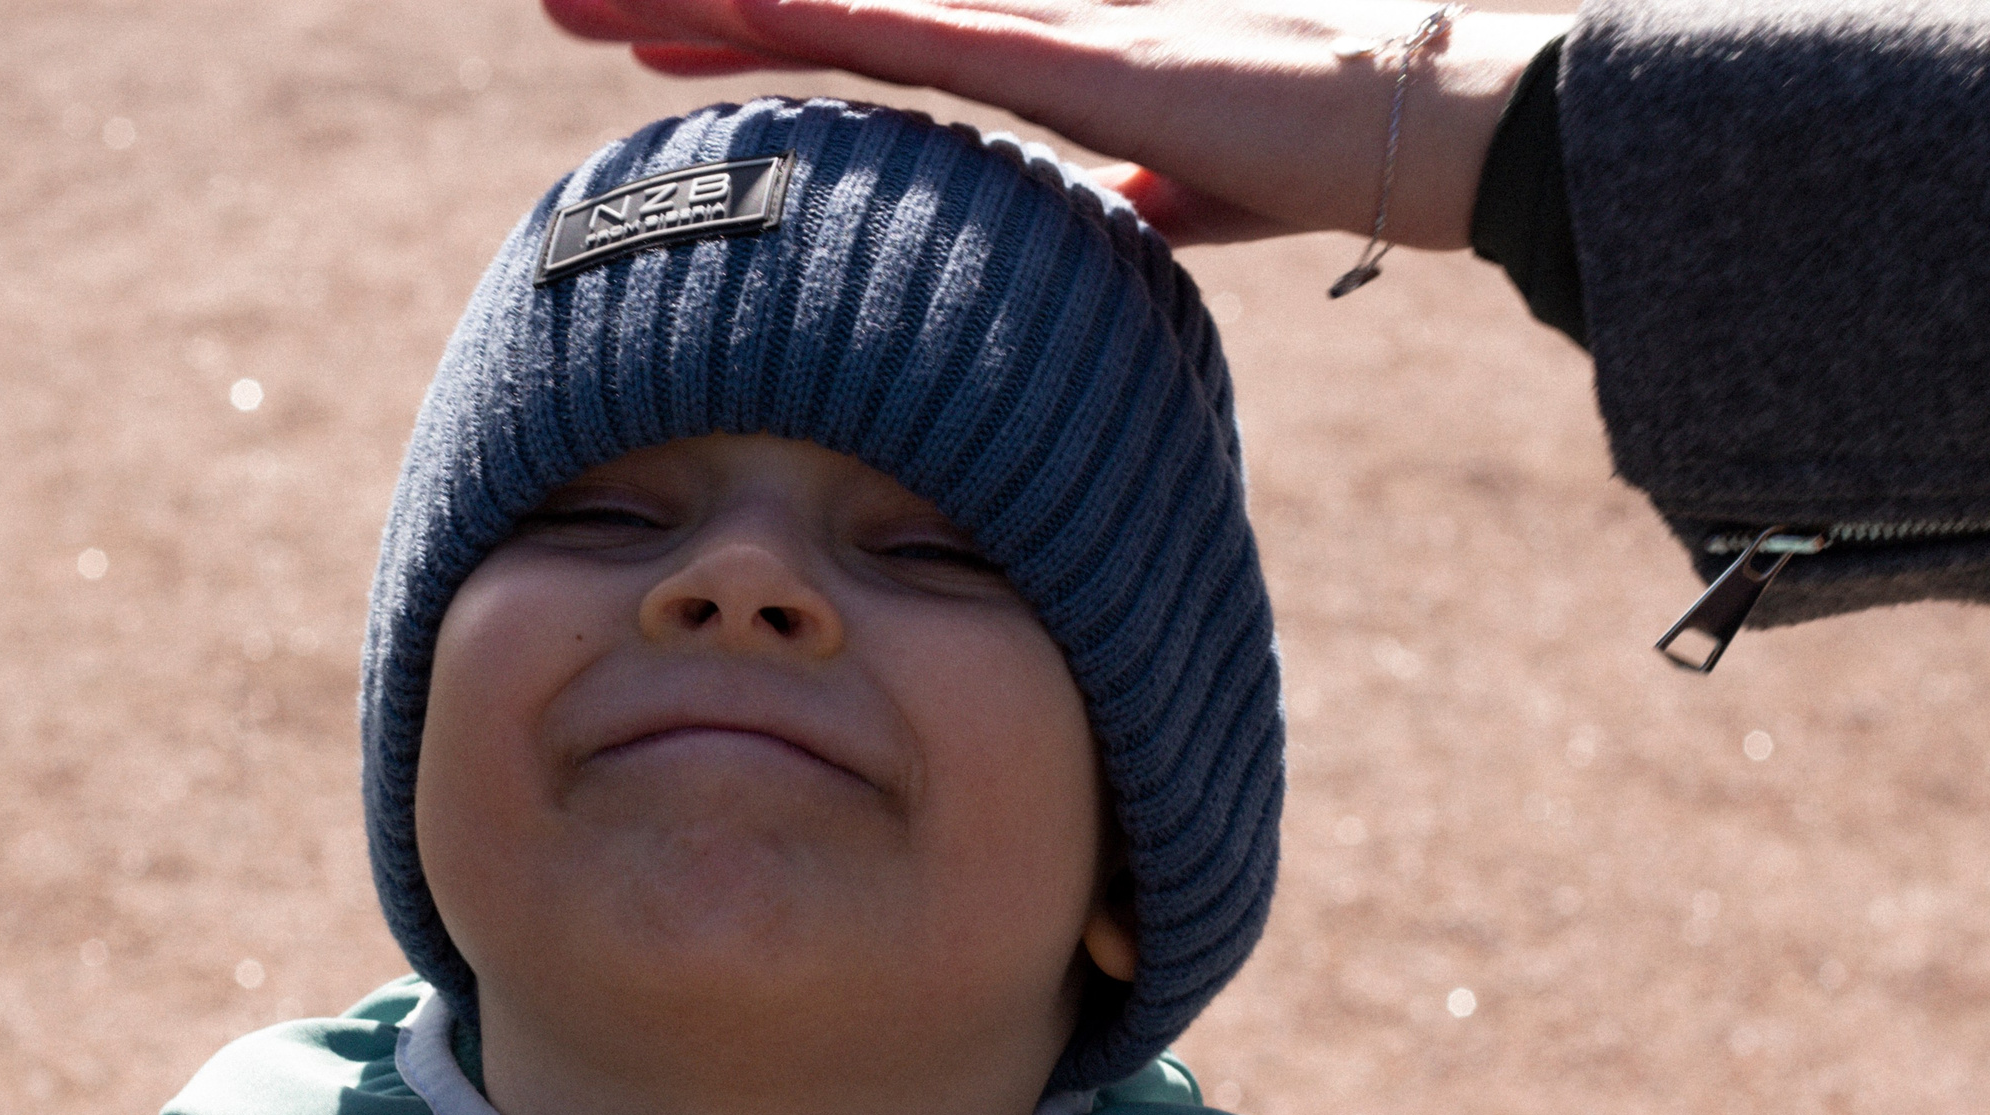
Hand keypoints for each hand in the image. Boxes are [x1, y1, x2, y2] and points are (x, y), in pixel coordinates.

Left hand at [542, 0, 1567, 247]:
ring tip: (600, 4)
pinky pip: (915, 30)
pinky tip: (731, 8)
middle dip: (692, 13)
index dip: (750, 44)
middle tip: (570, 5)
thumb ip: (1137, 194)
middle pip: (818, 12)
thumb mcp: (1189, 195)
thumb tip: (1116, 218)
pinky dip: (818, 19)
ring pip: (841, 5)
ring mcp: (1034, 26)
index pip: (859, 45)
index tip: (655, 50)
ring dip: (718, 7)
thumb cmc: (1317, 156)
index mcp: (1025, 58)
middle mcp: (1011, 23)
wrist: (1420, 128)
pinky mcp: (1068, 54)